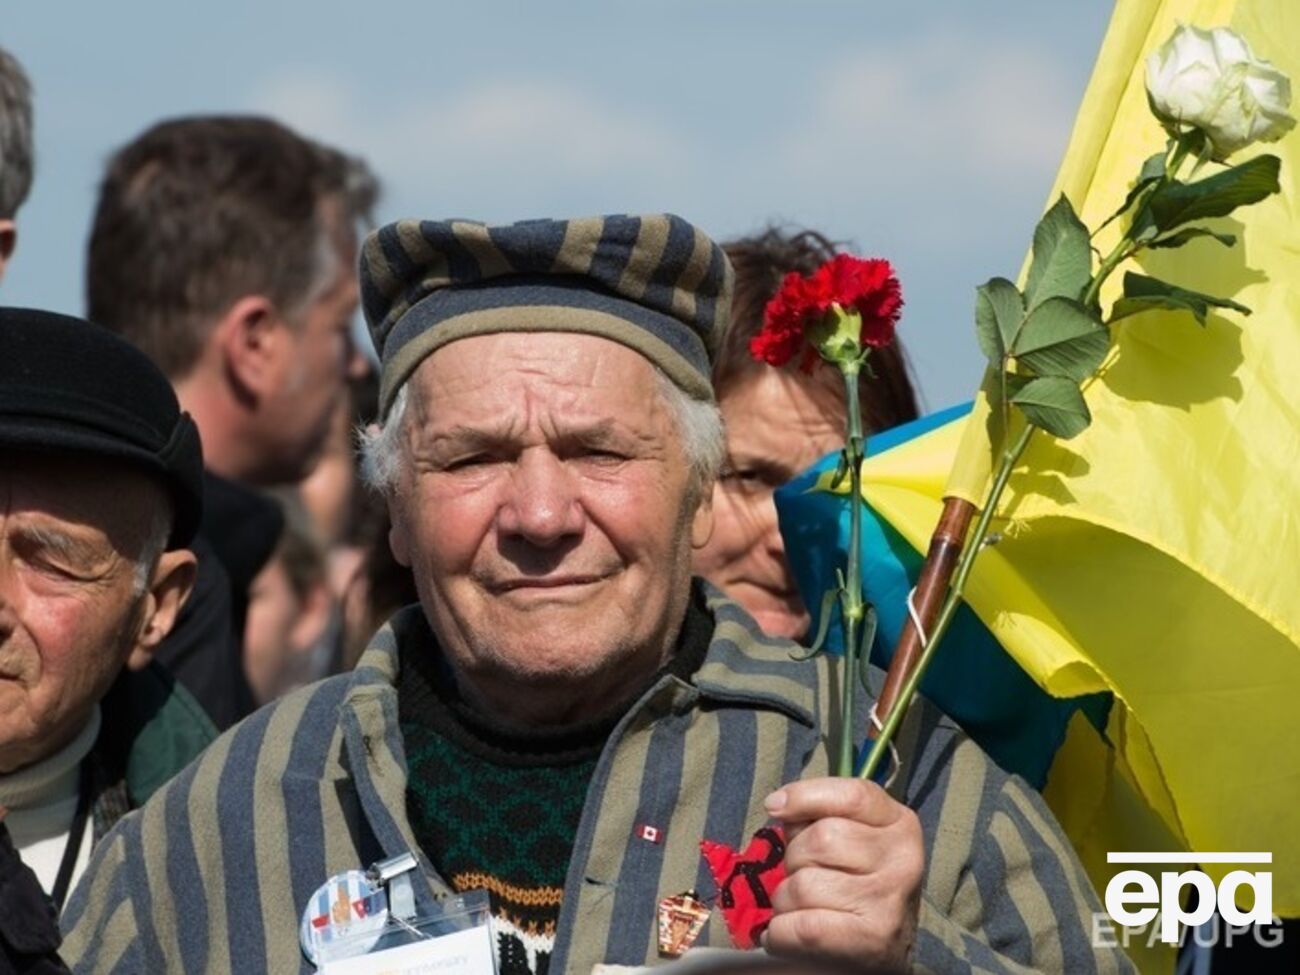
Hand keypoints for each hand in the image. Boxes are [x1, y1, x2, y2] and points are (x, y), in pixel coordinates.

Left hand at [763, 777, 923, 971]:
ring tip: (801, 909)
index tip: (774, 805)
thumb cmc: (855, 887)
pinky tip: (785, 934)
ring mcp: (889, 901)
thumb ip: (820, 815)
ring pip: (804, 884)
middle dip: (795, 858)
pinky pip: (802, 927)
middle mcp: (903, 860)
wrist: (882, 955)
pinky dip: (780, 933)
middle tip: (806, 877)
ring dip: (785, 900)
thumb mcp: (852, 840)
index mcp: (900, 824)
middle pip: (821, 839)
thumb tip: (778, 804)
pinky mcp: (872, 941)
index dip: (806, 795)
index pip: (852, 795)